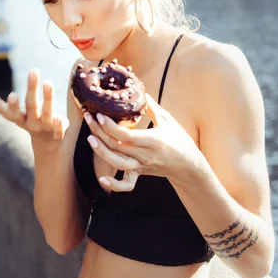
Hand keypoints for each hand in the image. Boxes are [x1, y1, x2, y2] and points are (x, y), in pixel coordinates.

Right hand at [0, 70, 68, 150]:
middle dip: (32, 89)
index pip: (13, 112)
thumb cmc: (29, 122)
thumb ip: (0, 106)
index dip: (12, 105)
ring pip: (47, 114)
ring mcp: (45, 128)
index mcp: (20, 118)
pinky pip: (59, 130)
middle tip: (33, 71)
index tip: (12, 94)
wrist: (47, 144)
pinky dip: (59, 125)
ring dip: (48, 98)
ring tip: (48, 82)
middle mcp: (32, 123)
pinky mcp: (58, 134)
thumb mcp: (14, 116)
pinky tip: (60, 118)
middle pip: (32, 105)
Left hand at [84, 93, 201, 191]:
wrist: (189, 166)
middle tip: (88, 118)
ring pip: (117, 163)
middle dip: (99, 132)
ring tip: (90, 138)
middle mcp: (144, 155)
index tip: (100, 114)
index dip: (110, 126)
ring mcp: (141, 166)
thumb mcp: (168, 121)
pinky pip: (127, 184)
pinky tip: (102, 180)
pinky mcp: (140, 173)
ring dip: (101, 152)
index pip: (126, 135)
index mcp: (152, 140)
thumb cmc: (180, 141)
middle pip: (117, 146)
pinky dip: (114, 185)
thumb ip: (153, 107)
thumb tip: (141, 92)